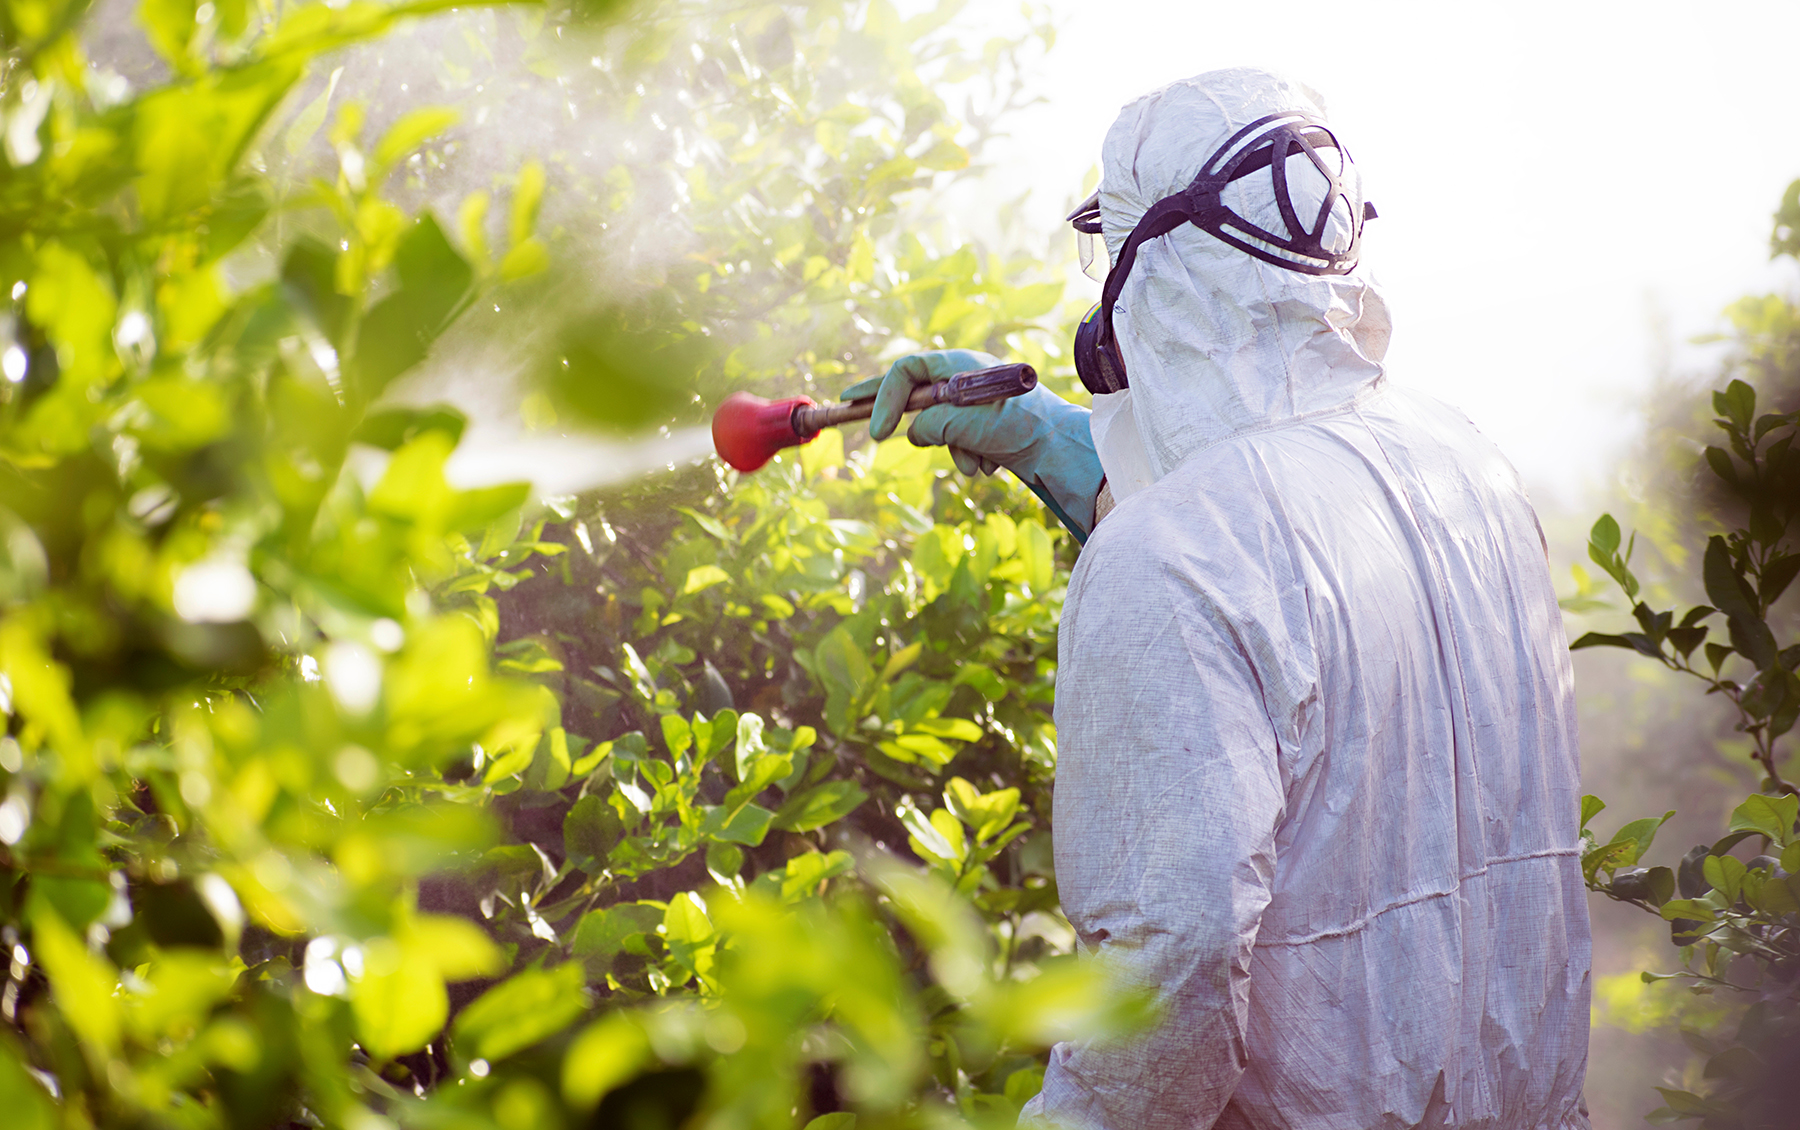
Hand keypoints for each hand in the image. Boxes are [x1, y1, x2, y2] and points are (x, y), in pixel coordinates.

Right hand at [843, 350, 1104, 536]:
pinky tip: (990, 465)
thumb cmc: (1018, 425)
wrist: (1060, 448)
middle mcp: (964, 380)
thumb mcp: (965, 423)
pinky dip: (967, 457)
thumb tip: (912, 434)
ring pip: (936, 427)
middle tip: (848, 402)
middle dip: (889, 406)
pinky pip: (957, 443)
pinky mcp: (983, 427)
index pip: (907, 370)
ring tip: (975, 462)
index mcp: (959, 366)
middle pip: (913, 388)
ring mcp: (973, 404)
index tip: (876, 431)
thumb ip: (929, 425)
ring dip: (951, 450)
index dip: (884, 397)